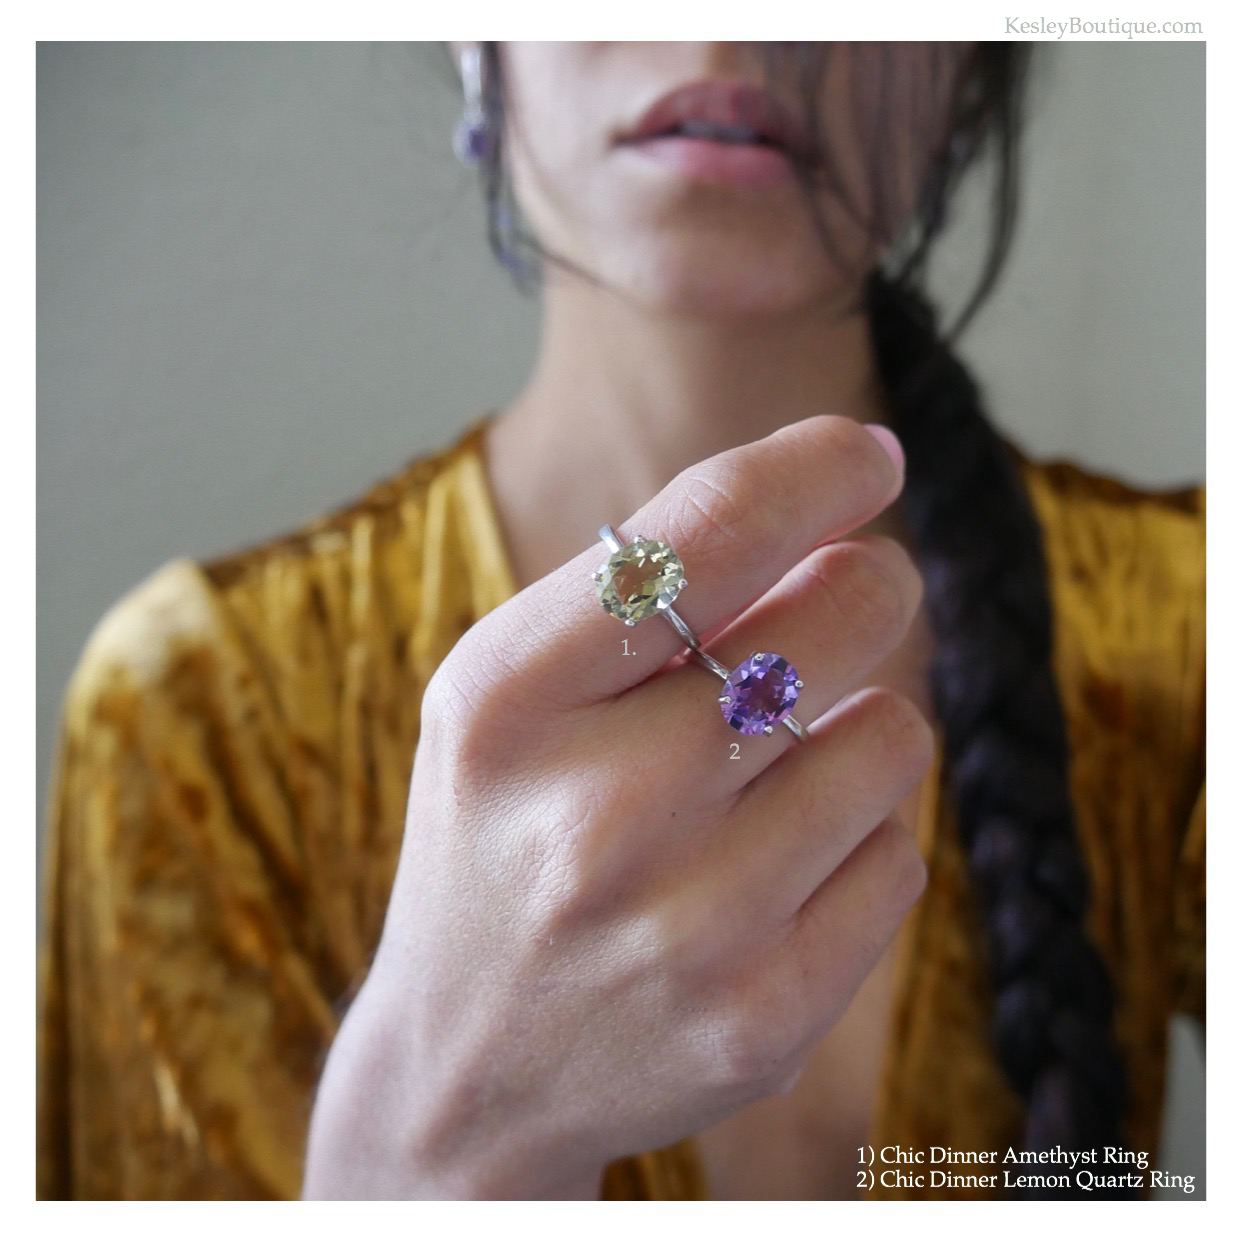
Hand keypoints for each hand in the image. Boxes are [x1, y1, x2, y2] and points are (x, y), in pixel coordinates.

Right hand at [303, 415, 931, 1198]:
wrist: (465, 1068)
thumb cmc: (501, 837)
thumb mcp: (510, 697)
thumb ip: (644, 594)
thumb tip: (834, 516)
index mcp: (508, 701)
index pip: (707, 530)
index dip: (816, 468)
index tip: (869, 455)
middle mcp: (596, 811)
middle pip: (841, 615)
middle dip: (866, 585)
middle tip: (839, 600)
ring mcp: (688, 926)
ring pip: (893, 738)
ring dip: (852, 729)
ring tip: (766, 773)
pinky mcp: (766, 1016)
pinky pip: (900, 856)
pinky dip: (856, 841)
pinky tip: (770, 871)